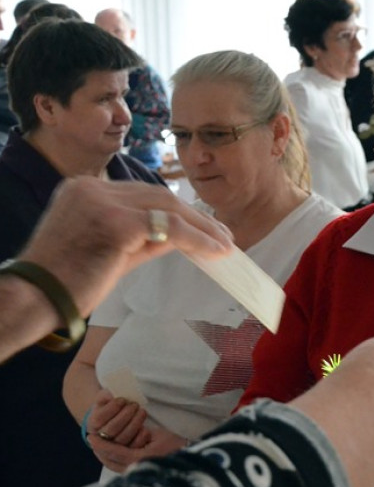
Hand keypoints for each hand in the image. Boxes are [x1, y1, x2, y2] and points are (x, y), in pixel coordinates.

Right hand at [20, 177, 231, 315]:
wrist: (34, 298)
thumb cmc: (67, 280)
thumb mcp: (111, 249)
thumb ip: (144, 237)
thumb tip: (182, 235)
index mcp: (85, 189)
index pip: (143, 195)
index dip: (177, 210)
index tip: (203, 226)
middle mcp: (93, 188)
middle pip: (159, 196)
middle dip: (196, 216)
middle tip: (223, 234)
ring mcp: (104, 202)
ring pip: (169, 207)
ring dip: (202, 227)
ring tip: (225, 243)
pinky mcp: (117, 223)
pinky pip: (170, 227)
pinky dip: (197, 238)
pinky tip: (215, 250)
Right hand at [87, 389, 149, 447]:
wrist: (111, 420)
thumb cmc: (109, 406)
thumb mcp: (105, 398)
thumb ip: (105, 395)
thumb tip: (111, 394)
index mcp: (93, 423)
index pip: (100, 418)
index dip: (112, 408)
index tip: (123, 399)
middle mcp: (99, 437)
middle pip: (112, 429)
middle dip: (126, 415)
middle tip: (135, 405)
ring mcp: (111, 447)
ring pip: (123, 439)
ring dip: (135, 423)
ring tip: (142, 411)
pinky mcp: (124, 452)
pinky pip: (133, 447)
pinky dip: (141, 437)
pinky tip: (146, 427)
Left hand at [90, 424, 189, 473]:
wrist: (188, 460)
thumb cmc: (176, 444)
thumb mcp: (158, 435)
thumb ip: (139, 435)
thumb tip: (123, 433)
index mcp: (142, 458)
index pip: (116, 452)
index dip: (102, 444)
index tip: (91, 437)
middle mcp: (137, 469)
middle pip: (111, 462)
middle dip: (100, 451)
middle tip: (91, 440)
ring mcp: (138, 473)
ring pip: (114, 466)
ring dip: (104, 456)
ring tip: (97, 446)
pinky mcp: (139, 474)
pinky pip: (120, 468)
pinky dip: (112, 460)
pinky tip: (109, 454)